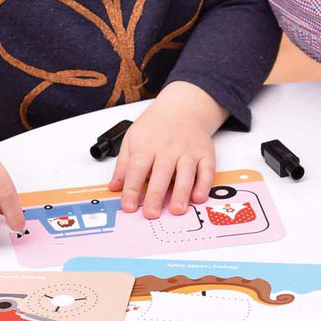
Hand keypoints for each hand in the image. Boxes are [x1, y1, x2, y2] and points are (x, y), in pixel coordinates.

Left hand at [108, 82, 228, 218]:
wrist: (183, 106)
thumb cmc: (156, 126)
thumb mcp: (133, 138)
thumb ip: (124, 165)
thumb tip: (114, 186)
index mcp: (147, 145)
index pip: (137, 169)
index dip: (131, 189)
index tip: (128, 206)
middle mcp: (168, 149)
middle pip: (161, 173)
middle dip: (155, 195)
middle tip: (151, 213)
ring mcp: (188, 151)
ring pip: (185, 173)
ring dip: (181, 192)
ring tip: (176, 209)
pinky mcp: (205, 154)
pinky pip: (206, 170)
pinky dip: (204, 184)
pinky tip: (198, 197)